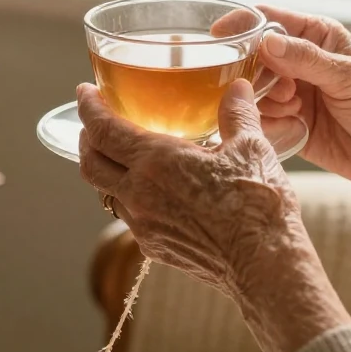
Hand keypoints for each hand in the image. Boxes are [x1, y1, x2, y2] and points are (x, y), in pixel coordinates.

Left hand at [77, 79, 302, 296]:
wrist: (264, 264)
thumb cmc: (258, 204)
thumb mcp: (250, 147)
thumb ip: (237, 113)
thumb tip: (237, 87)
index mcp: (157, 161)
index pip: (103, 130)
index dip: (89, 107)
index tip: (85, 92)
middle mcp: (140, 193)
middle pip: (90, 163)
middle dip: (87, 138)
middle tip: (95, 121)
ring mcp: (144, 224)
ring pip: (105, 192)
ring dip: (105, 170)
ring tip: (120, 156)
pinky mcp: (155, 247)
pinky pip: (128, 216)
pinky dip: (127, 196)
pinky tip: (150, 191)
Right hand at [250, 6, 350, 191]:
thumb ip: (309, 60)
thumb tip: (267, 42)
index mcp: (317, 37)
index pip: (270, 20)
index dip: (242, 24)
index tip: (218, 34)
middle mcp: (300, 62)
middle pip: (253, 57)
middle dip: (256, 73)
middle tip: (282, 90)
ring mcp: (292, 93)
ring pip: (252, 90)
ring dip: (265, 100)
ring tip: (295, 110)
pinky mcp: (289, 124)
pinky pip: (260, 120)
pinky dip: (268, 124)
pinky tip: (294, 127)